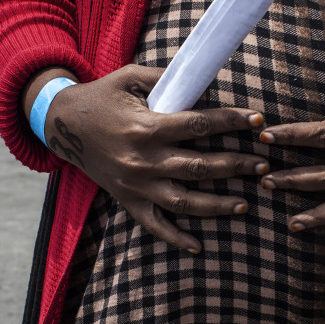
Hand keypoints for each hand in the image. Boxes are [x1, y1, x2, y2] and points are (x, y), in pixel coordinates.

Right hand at [32, 65, 268, 253]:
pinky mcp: (127, 199)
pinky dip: (175, 238)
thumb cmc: (102, 96)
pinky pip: (153, 224)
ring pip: (184, 201)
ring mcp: (135, 185)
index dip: (231, 121)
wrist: (61, 124)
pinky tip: (198, 246)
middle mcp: (143, 160)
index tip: (258, 120)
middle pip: (199, 167)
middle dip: (235, 165)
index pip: (199, 126)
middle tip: (263, 165)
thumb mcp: (130, 77)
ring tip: (245, 203)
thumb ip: (166, 79)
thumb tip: (206, 80)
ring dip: (217, 205)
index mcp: (147, 128)